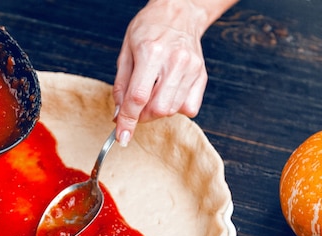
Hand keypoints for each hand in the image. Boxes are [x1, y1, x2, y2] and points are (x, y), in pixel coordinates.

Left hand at [113, 0, 217, 145]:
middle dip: (142, 116)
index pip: (138, 97)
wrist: (179, 11)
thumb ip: (121, 85)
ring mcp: (192, 69)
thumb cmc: (149, 28)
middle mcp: (175, 61)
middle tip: (136, 108)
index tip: (121, 137)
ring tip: (152, 94)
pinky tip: (168, 92)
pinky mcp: (202, 75)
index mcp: (151, 52)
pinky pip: (189, 108)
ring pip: (173, 110)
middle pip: (158, 109)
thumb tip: (119, 115)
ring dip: (157, 111)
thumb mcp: (126, 51)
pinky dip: (175, 108)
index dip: (127, 121)